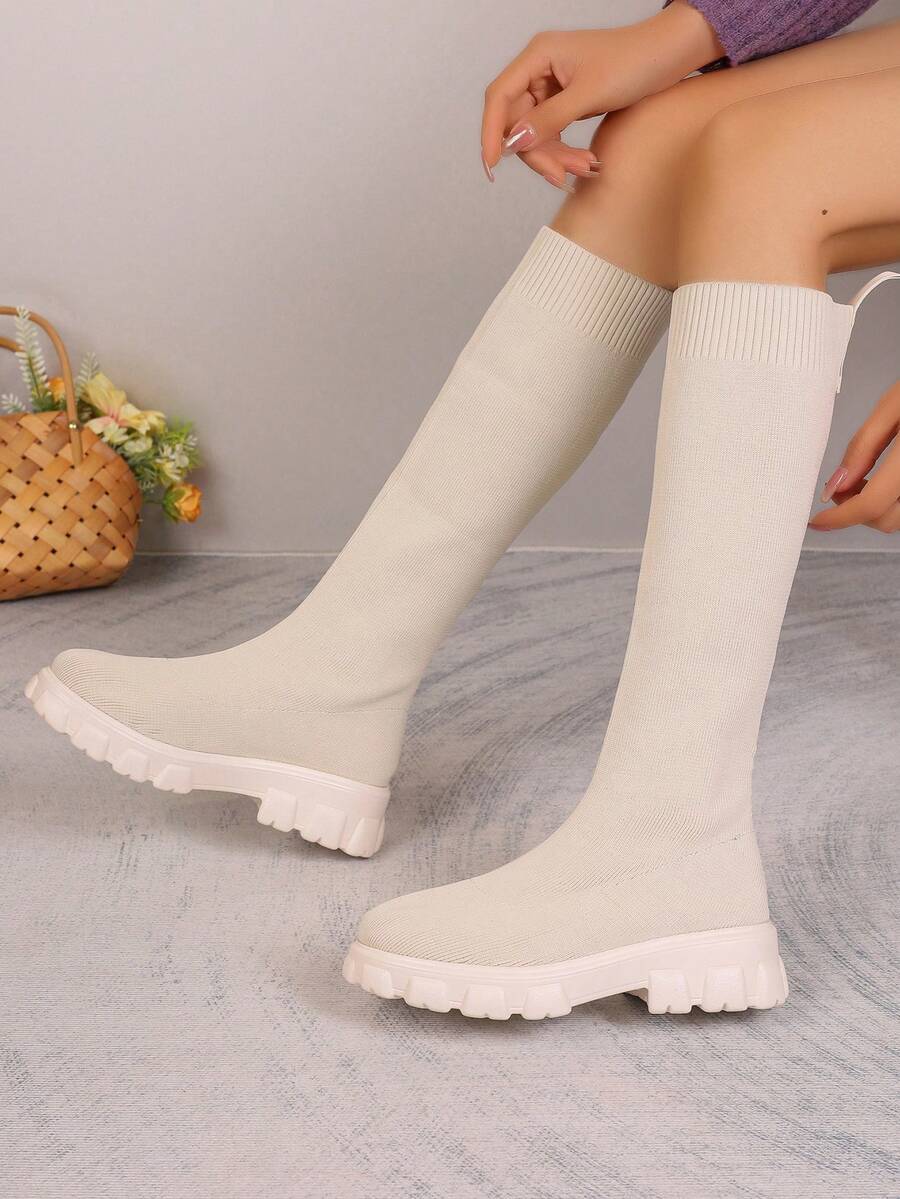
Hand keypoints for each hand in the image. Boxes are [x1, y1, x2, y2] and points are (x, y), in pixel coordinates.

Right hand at [480, 1, 723, 190]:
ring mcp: (551, 86)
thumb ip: (549, 119)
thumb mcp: (589, 94)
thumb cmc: (633, 62)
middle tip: (561, 177)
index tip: (493, 166)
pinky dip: (565, 152)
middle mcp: (539, 69)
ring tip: (587, 168)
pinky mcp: (564, 102)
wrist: (666, 56)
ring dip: (555, 157)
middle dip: (538, 153)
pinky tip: (585, 163)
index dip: (492, 133)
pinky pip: (552, 134)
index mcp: (539, 55)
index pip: (500, 97)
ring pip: (535, 134)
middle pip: (517, 122)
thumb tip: (514, 143)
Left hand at [810, 380, 899, 533]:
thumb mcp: (893, 406)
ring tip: (865, 479)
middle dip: (854, 511)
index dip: (839, 518)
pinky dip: (891, 502)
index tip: (818, 520)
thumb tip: (836, 485)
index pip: (872, 504)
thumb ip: (863, 446)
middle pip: (885, 519)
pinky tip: (884, 481)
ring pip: (898, 518)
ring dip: (874, 509)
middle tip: (841, 485)